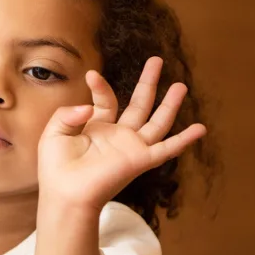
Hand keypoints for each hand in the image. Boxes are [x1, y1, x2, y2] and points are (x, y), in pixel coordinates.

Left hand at [38, 57, 205, 214]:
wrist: (65, 194)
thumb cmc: (56, 168)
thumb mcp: (54, 133)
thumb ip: (68, 113)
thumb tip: (89, 106)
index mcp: (98, 127)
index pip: (107, 100)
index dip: (100, 87)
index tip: (92, 76)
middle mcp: (118, 136)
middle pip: (139, 104)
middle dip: (148, 83)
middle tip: (157, 60)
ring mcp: (131, 147)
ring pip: (157, 122)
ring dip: (170, 104)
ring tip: (181, 85)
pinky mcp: (140, 160)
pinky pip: (167, 149)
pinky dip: (184, 140)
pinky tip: (200, 128)